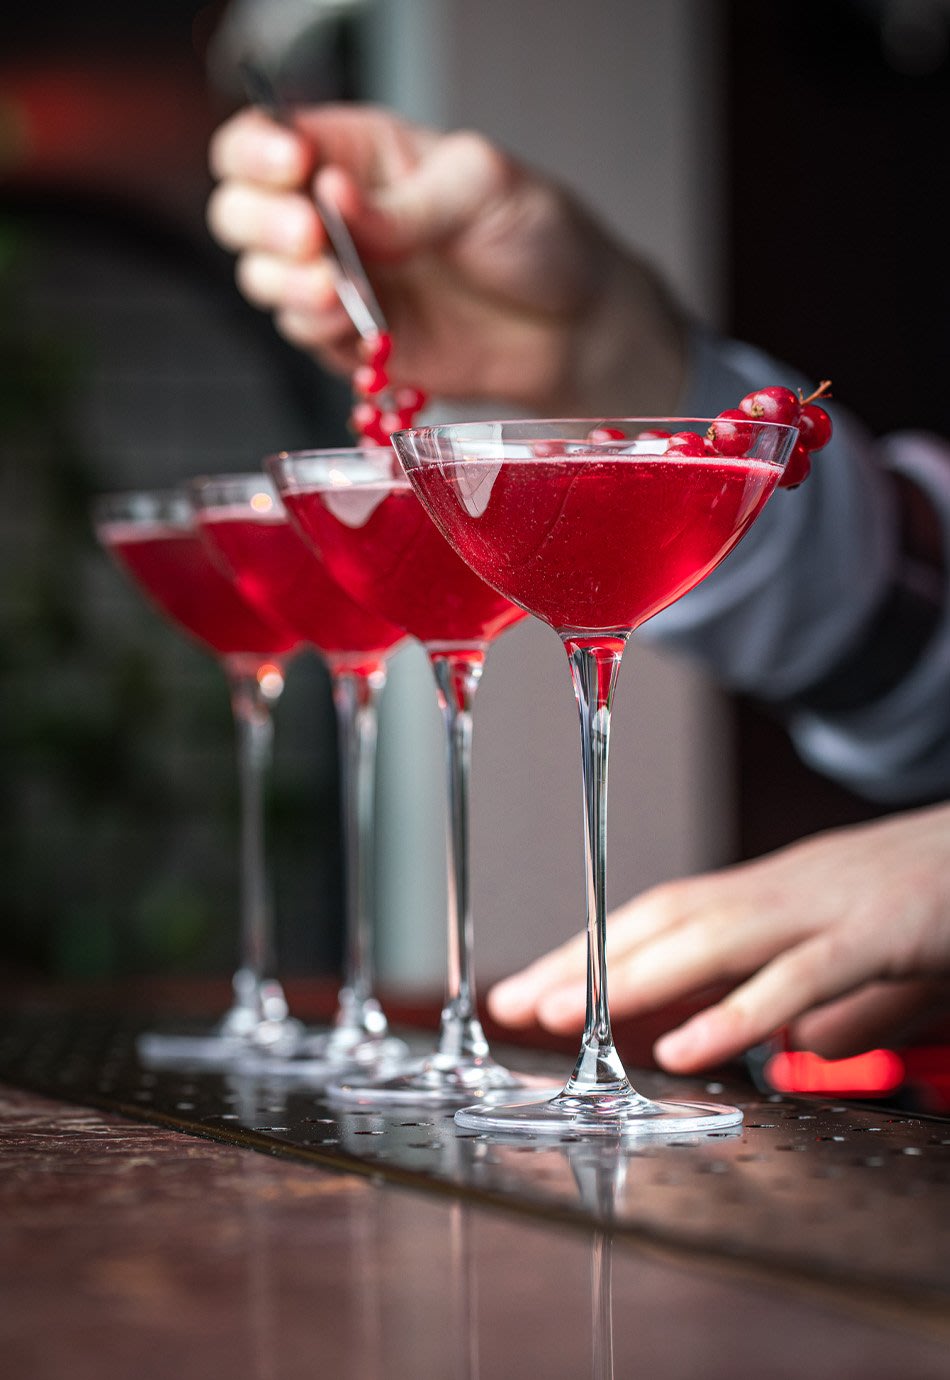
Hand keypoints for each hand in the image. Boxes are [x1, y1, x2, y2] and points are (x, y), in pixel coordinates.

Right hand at [207, 105, 685, 413]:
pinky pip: (302, 332)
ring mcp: (339, 280)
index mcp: (356, 153)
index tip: (294, 169)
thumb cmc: (535, 237)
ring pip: (261, 276)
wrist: (571, 327)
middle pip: (239, 209)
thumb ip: (404, 203)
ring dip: (283, 282)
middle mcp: (333, 215)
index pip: (264, 140)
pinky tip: (352, 323)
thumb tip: (335, 197)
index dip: (257, 153)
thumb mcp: (481, 190)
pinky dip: (314, 328)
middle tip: (312, 237)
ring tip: (334, 287)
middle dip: (261, 223)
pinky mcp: (351, 339)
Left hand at [487, 802, 949, 1070]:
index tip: (538, 981)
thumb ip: (835, 1000)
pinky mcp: (882, 932)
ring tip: (566, 1017)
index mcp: (779, 889)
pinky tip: (685, 1046)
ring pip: (712, 938)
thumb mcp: (882, 961)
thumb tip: (793, 1041)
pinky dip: (736, 1010)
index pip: (666, 912)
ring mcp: (831, 904)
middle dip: (584, 959)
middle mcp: (788, 887)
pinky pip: (797, 975)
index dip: (596, 944)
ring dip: (631, 978)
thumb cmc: (949, 898)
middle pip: (666, 918)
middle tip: (517, 1001)